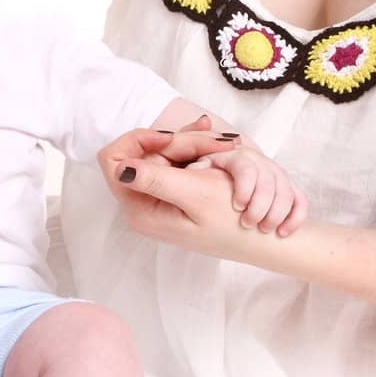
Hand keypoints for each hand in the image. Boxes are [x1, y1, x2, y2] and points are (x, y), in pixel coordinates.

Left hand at [97, 117, 306, 260]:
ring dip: (190, 141)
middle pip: (144, 152)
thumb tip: (120, 167)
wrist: (262, 239)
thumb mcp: (195, 196)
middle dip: (177, 140)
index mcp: (140, 208)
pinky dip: (195, 148)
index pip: (113, 160)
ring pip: (163, 152)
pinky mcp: (176, 193)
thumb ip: (156, 179)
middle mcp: (144, 203)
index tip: (170, 137)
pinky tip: (216, 142)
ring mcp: (160, 197)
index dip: (138, 140)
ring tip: (222, 140)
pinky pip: (177, 160)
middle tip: (215, 140)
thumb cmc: (232, 223)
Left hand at [183, 139, 308, 235]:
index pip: (247, 168)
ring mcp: (275, 175)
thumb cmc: (207, 181)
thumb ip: (194, 171)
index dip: (245, 188)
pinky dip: (295, 218)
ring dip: (277, 214)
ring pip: (286, 192)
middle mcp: (259, 163)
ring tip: (263, 230)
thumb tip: (191, 171)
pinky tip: (282, 233)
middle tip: (248, 224)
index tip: (238, 207)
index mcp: (235, 157)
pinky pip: (300, 201)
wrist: (226, 186)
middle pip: (269, 181)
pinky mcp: (287, 189)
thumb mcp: (196, 173)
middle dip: (261, 206)